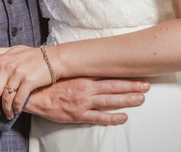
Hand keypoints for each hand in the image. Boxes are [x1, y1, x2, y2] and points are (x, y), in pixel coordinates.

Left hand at [0, 45, 54, 117]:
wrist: (54, 58)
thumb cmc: (33, 55)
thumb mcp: (14, 49)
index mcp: (2, 58)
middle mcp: (8, 65)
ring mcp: (18, 73)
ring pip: (6, 97)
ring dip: (5, 110)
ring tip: (7, 115)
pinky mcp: (29, 81)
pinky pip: (18, 99)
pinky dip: (16, 108)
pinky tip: (16, 111)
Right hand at [22, 77, 148, 124]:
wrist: (33, 95)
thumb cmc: (49, 83)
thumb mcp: (65, 72)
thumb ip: (80, 69)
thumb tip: (93, 63)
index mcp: (82, 76)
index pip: (107, 73)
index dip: (123, 73)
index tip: (137, 71)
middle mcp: (85, 88)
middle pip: (113, 86)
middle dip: (131, 85)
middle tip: (146, 85)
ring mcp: (83, 102)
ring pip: (110, 100)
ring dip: (127, 99)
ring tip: (141, 99)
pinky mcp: (78, 115)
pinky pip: (99, 117)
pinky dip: (112, 117)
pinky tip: (123, 117)